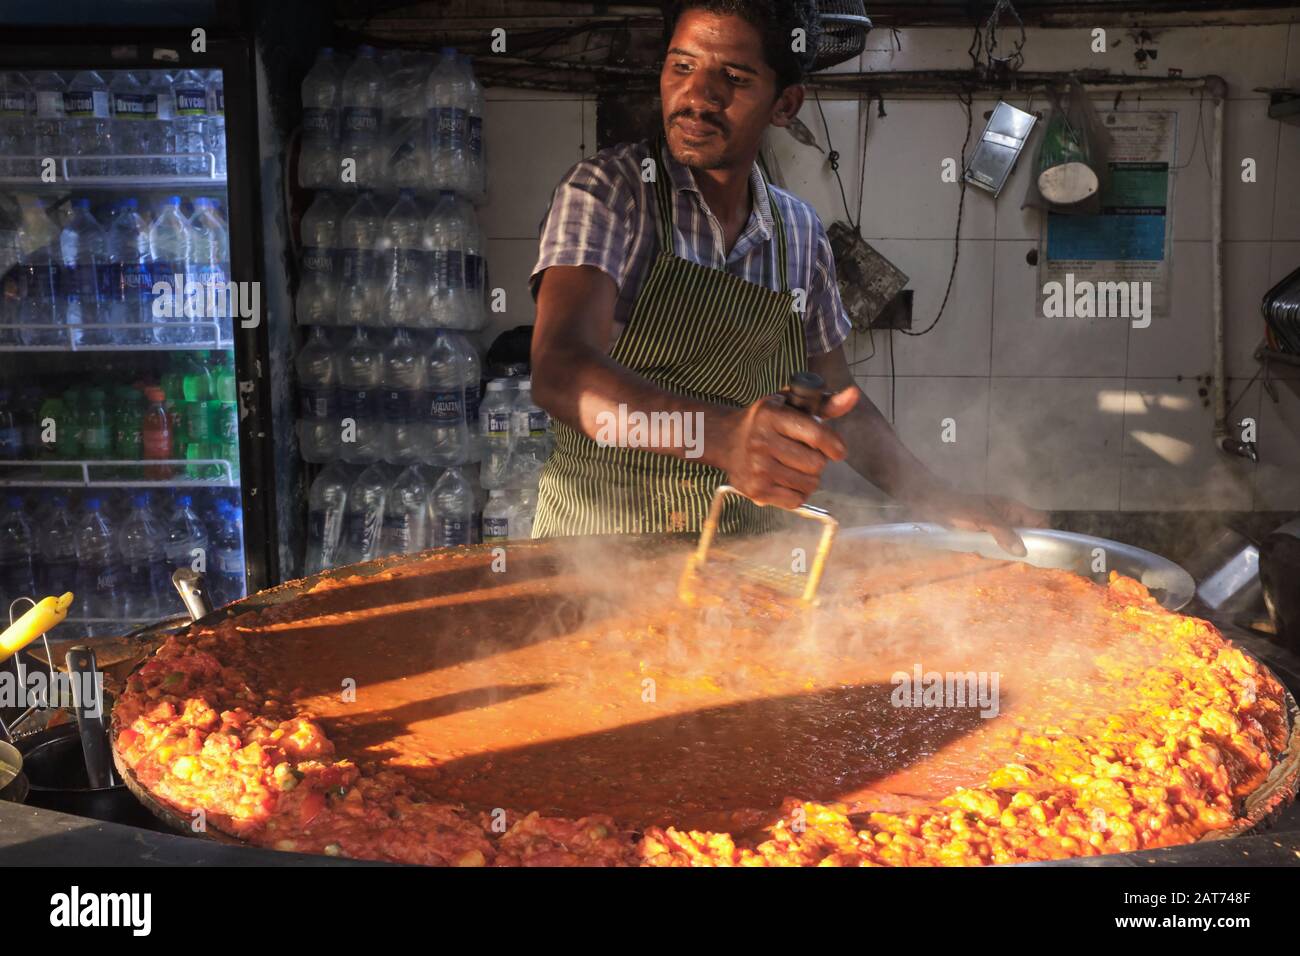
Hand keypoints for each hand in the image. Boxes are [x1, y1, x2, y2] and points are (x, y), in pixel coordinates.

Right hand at [718, 386, 857, 509]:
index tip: (837, 450)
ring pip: (809, 484)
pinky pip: (796, 500)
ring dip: (809, 478)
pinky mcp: (756, 491)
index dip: (834, 445)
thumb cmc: (766, 421)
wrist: (727, 441)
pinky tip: (787, 480)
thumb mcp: (791, 404)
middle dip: (818, 461)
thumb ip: (824, 403)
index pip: (816, 435)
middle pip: (816, 464)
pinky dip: (798, 492)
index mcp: (771, 415)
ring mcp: (757, 469)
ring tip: (796, 467)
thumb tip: (854, 394)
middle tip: (806, 455)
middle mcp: (761, 441)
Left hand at [913, 487, 1048, 557]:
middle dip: (1026, 547)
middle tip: (1028, 565)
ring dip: (1010, 551)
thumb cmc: (959, 507)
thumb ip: (1003, 533)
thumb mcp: (983, 519)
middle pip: (1026, 532)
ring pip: (1010, 540)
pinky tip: (993, 561)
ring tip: (1011, 566)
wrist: (932, 504)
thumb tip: (1022, 551)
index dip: (1044, 534)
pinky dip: (996, 552)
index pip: (1038, 520)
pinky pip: (995, 543)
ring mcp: (994, 524)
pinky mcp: (981, 532)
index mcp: (1011, 507)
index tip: (1044, 553)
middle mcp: (1006, 515)